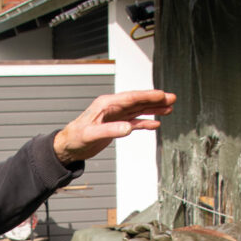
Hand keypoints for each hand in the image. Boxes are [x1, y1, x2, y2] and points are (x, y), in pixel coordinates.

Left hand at [53, 90, 175, 164]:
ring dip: (153, 109)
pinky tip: (155, 123)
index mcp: (106, 104)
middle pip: (138, 101)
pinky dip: (145, 122)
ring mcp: (115, 116)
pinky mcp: (116, 126)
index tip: (162, 95)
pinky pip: (134, 122)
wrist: (68, 146)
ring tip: (169, 107)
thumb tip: (128, 128)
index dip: (147, 96)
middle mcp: (112, 108)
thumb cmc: (75, 138)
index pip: (131, 98)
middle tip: (172, 98)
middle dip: (155, 100)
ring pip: (138, 110)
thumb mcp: (91, 135)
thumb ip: (110, 130)